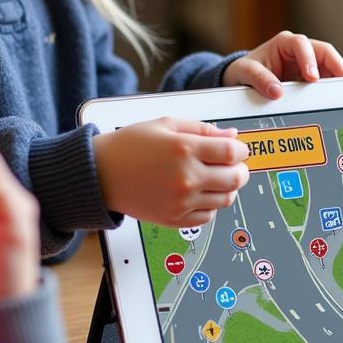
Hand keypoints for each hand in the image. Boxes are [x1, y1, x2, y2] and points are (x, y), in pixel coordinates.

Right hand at [94, 117, 249, 225]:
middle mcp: (186, 177)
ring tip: (217, 179)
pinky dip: (211, 206)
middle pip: (235, 178)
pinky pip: (208, 217)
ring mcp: (181, 201)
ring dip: (228, 188)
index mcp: (184, 149)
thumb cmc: (128, 146)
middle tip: (235, 166)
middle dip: (241, 170)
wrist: (100, 174)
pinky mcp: (174, 218)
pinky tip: (201, 194)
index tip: (239, 149)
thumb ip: (201, 129)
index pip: (232, 153)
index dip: (241, 150)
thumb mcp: (165, 124)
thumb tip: (230, 135)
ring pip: (225, 199)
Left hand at [223, 31, 342, 99]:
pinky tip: (334, 97)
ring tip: (341, 91)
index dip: (309, 59)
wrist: (242, 80)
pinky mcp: (309, 79)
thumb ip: (259, 79)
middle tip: (341, 81)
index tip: (312, 76)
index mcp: (284, 43)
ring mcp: (306, 65)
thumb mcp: (246, 71)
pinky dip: (329, 88)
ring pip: (328, 67)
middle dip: (334, 66)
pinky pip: (324, 81)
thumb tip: (276, 91)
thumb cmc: (245, 70)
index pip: (302, 44)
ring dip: (335, 78)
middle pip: (324, 53)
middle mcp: (298, 51)